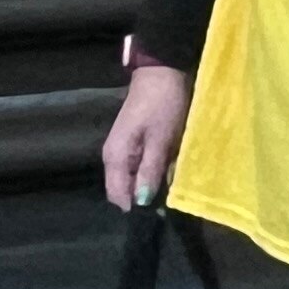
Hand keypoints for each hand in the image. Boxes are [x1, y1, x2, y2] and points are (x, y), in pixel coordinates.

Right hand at [101, 64, 190, 210]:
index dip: (137, 207)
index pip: (118, 196)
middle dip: (147, 196)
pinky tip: (172, 166)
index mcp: (115, 158)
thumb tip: (142, 201)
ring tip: (174, 182)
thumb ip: (150, 171)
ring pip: (136, 178)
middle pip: (126, 189)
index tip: (160, 214)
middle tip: (172, 198)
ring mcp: (124, 150)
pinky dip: (157, 169)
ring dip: (154, 182)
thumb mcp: (161, 140)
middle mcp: (114, 157)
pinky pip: (143, 166)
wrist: (162, 74)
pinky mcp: (136, 143)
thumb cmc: (163, 106)